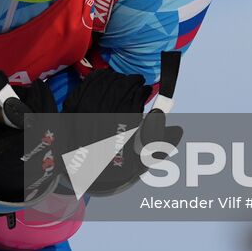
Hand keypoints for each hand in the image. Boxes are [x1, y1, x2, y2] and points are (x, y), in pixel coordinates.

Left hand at [58, 68, 168, 197]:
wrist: (88, 172)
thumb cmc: (120, 164)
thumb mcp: (144, 160)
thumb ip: (162, 145)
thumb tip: (178, 129)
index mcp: (120, 132)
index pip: (133, 101)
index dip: (141, 90)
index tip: (146, 88)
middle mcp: (101, 122)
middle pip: (118, 89)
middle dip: (130, 81)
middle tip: (137, 80)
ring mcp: (85, 115)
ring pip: (102, 85)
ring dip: (115, 78)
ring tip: (123, 79)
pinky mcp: (73, 110)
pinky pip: (86, 86)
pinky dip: (97, 78)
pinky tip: (105, 77)